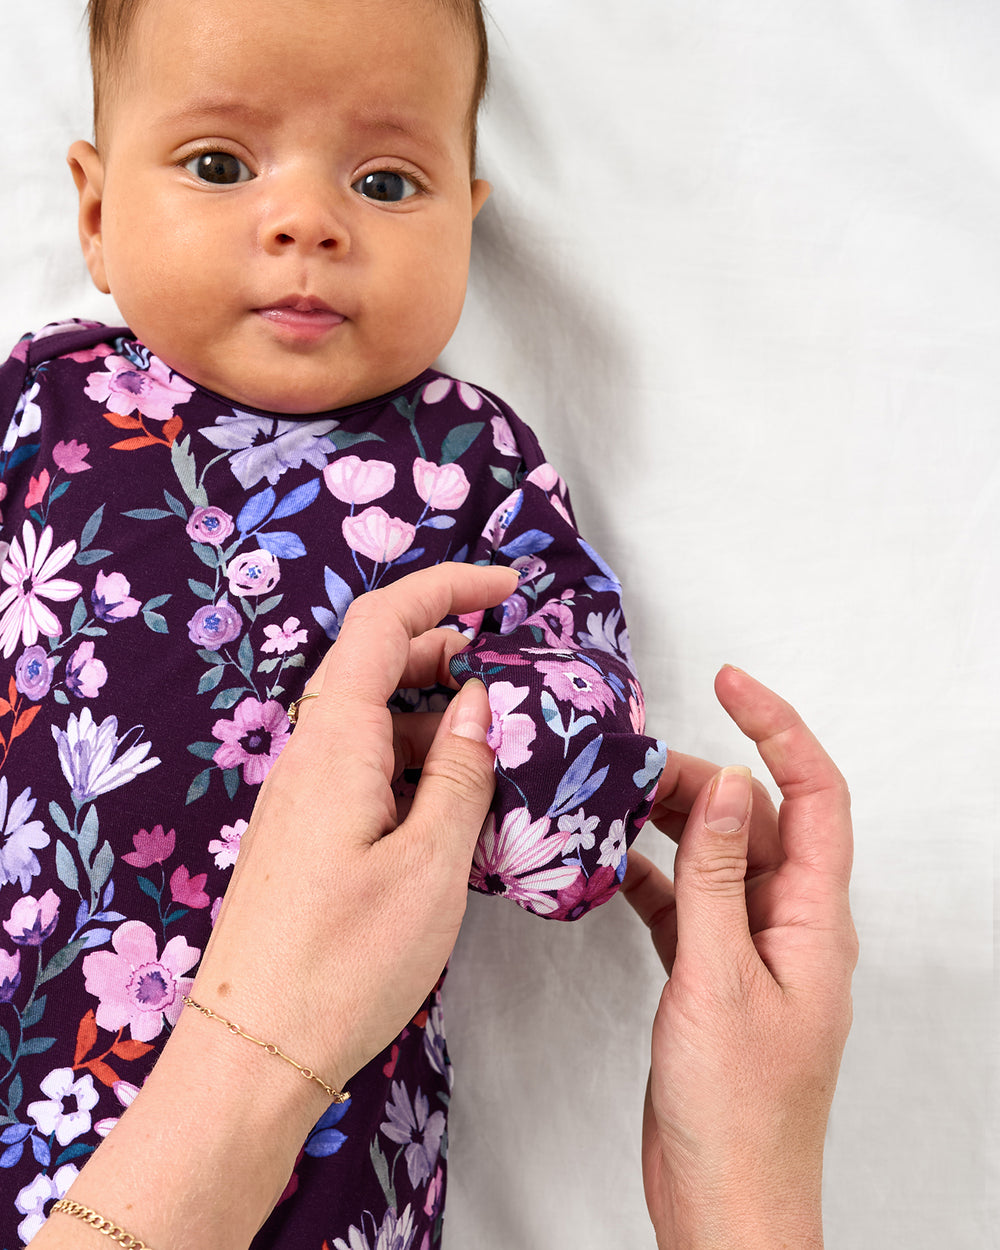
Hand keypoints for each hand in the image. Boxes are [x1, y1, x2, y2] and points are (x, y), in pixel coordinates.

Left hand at [194, 559, 518, 1090]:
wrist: (253, 1054)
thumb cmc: (344, 963)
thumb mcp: (430, 865)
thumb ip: (459, 771)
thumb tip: (479, 703)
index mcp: (335, 743)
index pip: (383, 622)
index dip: (446, 588)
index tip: (508, 587)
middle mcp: (310, 755)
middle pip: (375, 664)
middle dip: (448, 650)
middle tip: (516, 675)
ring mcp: (303, 795)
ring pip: (373, 721)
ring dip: (435, 715)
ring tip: (501, 748)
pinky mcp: (306, 834)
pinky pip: (364, 768)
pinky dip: (414, 763)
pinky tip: (456, 802)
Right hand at [623, 667, 856, 1249]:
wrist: (725, 1204)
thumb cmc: (738, 1108)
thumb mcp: (720, 977)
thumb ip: (719, 876)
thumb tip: (731, 783)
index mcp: (814, 918)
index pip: (816, 794)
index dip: (778, 727)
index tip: (729, 681)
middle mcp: (790, 923)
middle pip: (760, 819)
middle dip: (704, 777)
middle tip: (635, 761)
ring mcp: (750, 949)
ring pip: (717, 857)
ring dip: (671, 824)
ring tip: (614, 799)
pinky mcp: (712, 975)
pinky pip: (685, 902)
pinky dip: (650, 877)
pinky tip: (608, 865)